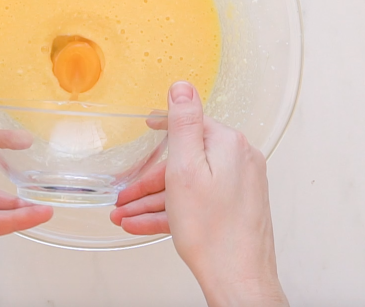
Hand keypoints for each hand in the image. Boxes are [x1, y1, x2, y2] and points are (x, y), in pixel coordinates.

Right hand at [111, 82, 287, 306]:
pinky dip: (171, 211)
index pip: (189, 125)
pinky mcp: (236, 209)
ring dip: (154, 200)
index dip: (162, 127)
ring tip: (125, 215)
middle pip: (185, 159)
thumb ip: (183, 124)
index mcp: (229, 145)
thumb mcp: (185, 169)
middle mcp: (239, 162)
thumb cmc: (213, 231)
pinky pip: (197, 203)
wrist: (238, 278)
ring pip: (188, 185)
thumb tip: (183, 86)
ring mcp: (239, 187)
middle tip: (124, 194)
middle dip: (149, 179)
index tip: (148, 123)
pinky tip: (144, 224)